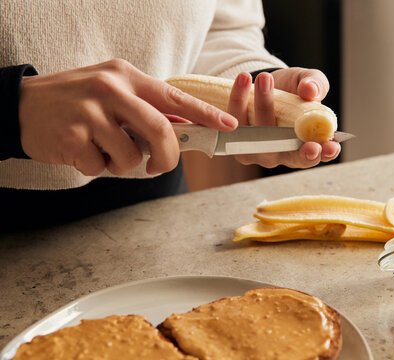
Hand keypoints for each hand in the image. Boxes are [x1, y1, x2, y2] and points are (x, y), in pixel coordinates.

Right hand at [18, 59, 237, 175]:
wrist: (20, 105)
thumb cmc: (76, 101)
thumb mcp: (112, 92)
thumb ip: (145, 108)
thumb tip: (184, 127)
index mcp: (126, 76)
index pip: (174, 96)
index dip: (204, 113)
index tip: (228, 126)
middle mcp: (110, 89)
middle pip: (160, 130)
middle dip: (168, 156)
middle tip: (160, 166)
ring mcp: (89, 113)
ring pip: (130, 156)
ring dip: (122, 164)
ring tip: (103, 151)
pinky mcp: (71, 136)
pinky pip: (101, 167)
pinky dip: (96, 168)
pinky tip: (81, 152)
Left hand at [227, 67, 339, 167]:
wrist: (262, 82)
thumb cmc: (293, 88)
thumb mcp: (308, 81)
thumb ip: (315, 84)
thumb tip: (310, 91)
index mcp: (306, 144)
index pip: (318, 155)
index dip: (325, 153)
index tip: (330, 146)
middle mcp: (283, 154)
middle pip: (290, 155)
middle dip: (295, 146)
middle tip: (303, 129)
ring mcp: (259, 152)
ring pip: (261, 137)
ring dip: (263, 106)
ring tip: (265, 78)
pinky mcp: (237, 142)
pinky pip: (236, 125)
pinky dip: (238, 101)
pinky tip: (244, 80)